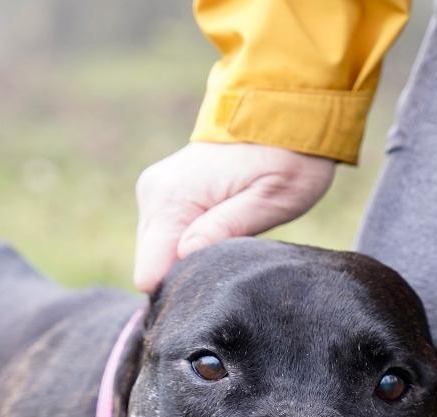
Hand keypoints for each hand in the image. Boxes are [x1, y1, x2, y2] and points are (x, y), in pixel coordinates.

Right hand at [133, 142, 335, 291]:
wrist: (282, 111)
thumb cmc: (286, 157)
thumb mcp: (271, 198)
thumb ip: (226, 227)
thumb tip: (185, 253)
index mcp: (171, 199)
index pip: (150, 274)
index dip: (181, 286)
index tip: (216, 275)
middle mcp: (152, 195)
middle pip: (151, 268)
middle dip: (184, 272)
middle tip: (228, 254)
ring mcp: (153, 193)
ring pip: (156, 255)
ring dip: (187, 256)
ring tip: (227, 234)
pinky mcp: (160, 194)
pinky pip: (164, 238)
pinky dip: (186, 243)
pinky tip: (217, 226)